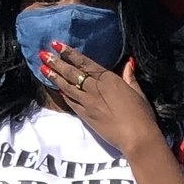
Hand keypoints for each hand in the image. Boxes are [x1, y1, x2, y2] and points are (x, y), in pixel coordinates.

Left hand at [38, 42, 162, 157]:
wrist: (136, 138)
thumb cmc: (141, 114)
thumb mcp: (137, 91)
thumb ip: (129, 76)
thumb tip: (128, 62)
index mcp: (108, 79)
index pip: (84, 62)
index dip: (69, 53)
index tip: (56, 45)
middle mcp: (95, 89)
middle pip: (72, 73)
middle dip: (56, 62)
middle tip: (42, 54)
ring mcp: (88, 103)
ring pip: (67, 87)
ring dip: (54, 77)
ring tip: (42, 68)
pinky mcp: (85, 117)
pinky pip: (71, 102)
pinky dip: (63, 95)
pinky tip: (56, 89)